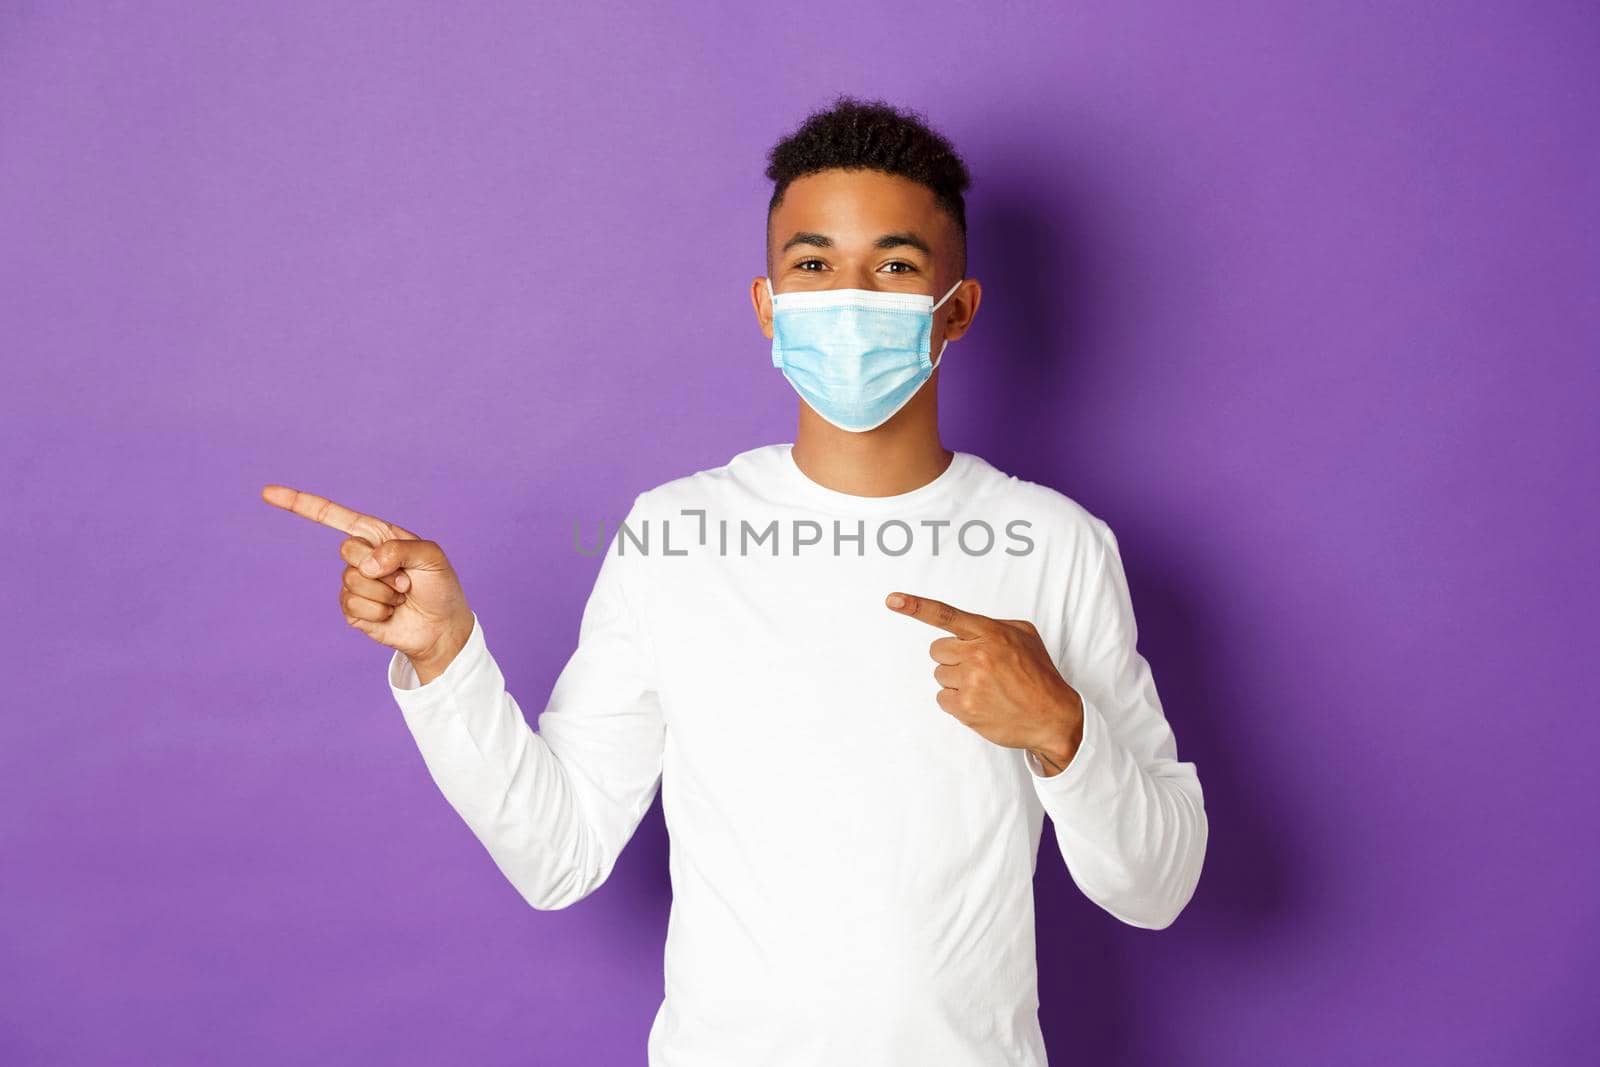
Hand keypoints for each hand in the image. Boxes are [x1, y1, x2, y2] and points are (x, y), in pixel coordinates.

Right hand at [260, 484, 473, 678]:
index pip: (334, 516)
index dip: (300, 503)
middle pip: (348, 551)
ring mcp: (355, 583)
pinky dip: (378, 611)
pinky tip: (391, 613)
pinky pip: (352, 605)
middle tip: (407, 581)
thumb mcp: (432, 557)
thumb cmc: (439, 587)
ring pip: (352, 581)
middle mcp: (363, 556)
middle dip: (382, 568)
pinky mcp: (352, 609)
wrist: (441, 628)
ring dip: (384, 593)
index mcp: (378, 535)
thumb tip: (365, 565)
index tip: (267, 493)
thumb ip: (400, 549)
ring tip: (401, 597)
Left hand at [886, 591, 1084, 775]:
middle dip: (953, 658)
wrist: (1053, 717)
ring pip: (940, 675)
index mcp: (991, 633)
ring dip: (957, 682)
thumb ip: (992, 626)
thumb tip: (967, 628)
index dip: (916, 607)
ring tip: (986, 688)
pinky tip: (981, 703)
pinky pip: (942, 699)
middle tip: (979, 669)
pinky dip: (957, 702)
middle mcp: (978, 655)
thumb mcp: (1024, 636)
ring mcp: (970, 683)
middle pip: (937, 650)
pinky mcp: (965, 708)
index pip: (947, 616)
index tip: (892, 600)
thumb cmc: (1039, 675)